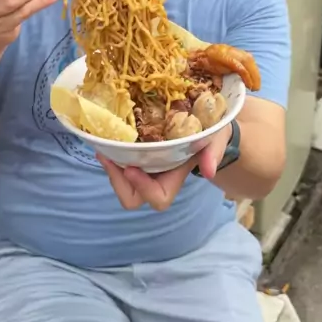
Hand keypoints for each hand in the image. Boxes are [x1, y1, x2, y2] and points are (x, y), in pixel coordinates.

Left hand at [97, 123, 231, 211]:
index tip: (131, 168)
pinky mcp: (137, 158)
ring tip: (104, 149)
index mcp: (174, 179)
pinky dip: (112, 157)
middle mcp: (157, 179)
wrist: (205, 123)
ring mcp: (145, 170)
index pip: (158, 197)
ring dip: (111, 169)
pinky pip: (119, 166)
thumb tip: (209, 172)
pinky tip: (107, 142)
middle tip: (108, 158)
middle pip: (132, 199)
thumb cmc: (211, 135)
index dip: (143, 188)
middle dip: (118, 182)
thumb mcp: (216, 138)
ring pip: (121, 185)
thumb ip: (214, 152)